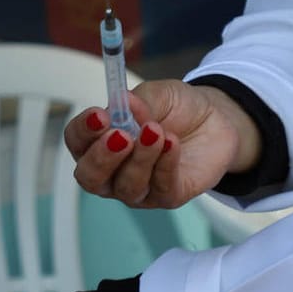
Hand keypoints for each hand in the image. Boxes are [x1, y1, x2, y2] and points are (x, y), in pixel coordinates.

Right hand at [65, 80, 258, 208]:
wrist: (215, 120)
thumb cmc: (176, 108)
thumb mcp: (156, 94)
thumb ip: (138, 102)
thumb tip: (123, 103)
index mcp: (99, 142)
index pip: (77, 141)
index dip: (84, 130)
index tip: (100, 114)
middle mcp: (112, 171)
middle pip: (90, 177)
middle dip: (102, 158)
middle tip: (121, 135)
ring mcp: (138, 188)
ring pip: (127, 185)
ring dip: (141, 158)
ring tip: (156, 131)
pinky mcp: (167, 196)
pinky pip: (161, 187)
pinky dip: (166, 164)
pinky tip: (172, 142)